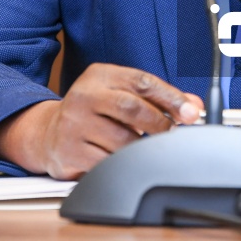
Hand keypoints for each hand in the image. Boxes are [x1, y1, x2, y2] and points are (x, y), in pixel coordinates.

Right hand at [0, 63, 202, 178]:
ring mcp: (74, 124)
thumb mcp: (120, 93)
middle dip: (160, 124)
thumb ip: (157, 98)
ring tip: (143, 147)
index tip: (191, 113)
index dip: (171, 98)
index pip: (142, 82)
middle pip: (132, 108)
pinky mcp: (70, 152)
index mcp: (100, 76)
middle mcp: (84, 96)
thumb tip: (193, 107)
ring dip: (141, 148)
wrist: (48, 133)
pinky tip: (120, 159)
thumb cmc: (93, 111)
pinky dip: (122, 164)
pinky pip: (108, 163)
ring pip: (123, 141)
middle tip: (171, 134)